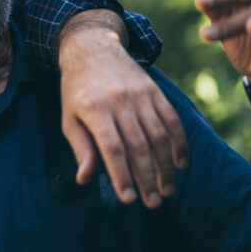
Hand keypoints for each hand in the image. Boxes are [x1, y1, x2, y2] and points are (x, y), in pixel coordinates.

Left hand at [59, 14, 188, 208]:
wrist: (93, 47)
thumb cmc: (77, 90)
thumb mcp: (69, 117)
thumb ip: (80, 148)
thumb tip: (85, 179)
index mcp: (93, 108)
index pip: (112, 148)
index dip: (122, 175)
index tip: (129, 199)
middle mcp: (119, 101)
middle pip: (138, 145)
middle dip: (147, 178)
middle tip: (153, 203)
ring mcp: (139, 94)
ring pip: (159, 135)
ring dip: (166, 166)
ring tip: (167, 191)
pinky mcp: (154, 90)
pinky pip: (172, 119)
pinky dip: (179, 143)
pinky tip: (181, 164)